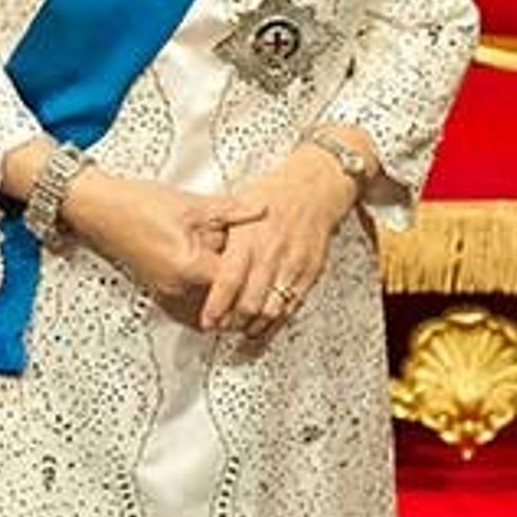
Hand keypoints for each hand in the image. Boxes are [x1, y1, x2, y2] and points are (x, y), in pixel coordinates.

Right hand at [61, 169, 266, 305]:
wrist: (101, 209)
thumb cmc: (138, 205)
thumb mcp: (192, 204)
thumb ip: (232, 210)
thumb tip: (264, 208)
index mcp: (189, 266)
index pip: (235, 283)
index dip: (255, 274)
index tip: (270, 263)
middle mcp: (178, 288)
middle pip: (226, 304)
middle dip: (245, 293)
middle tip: (264, 277)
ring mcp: (168, 294)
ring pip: (210, 310)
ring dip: (228, 299)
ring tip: (244, 279)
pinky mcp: (162, 291)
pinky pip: (194, 308)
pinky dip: (210, 300)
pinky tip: (217, 279)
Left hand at [199, 144, 358, 339]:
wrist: (316, 186)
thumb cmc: (277, 193)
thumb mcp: (240, 205)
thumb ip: (222, 235)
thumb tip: (201, 258)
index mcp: (250, 237)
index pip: (229, 281)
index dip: (217, 306)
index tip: (208, 320)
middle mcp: (272, 252)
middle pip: (250, 302)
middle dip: (232, 322)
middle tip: (221, 328)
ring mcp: (293, 264)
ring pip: (271, 309)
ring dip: (254, 326)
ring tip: (241, 331)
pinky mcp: (310, 272)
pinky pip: (293, 305)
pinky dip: (277, 321)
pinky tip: (265, 325)